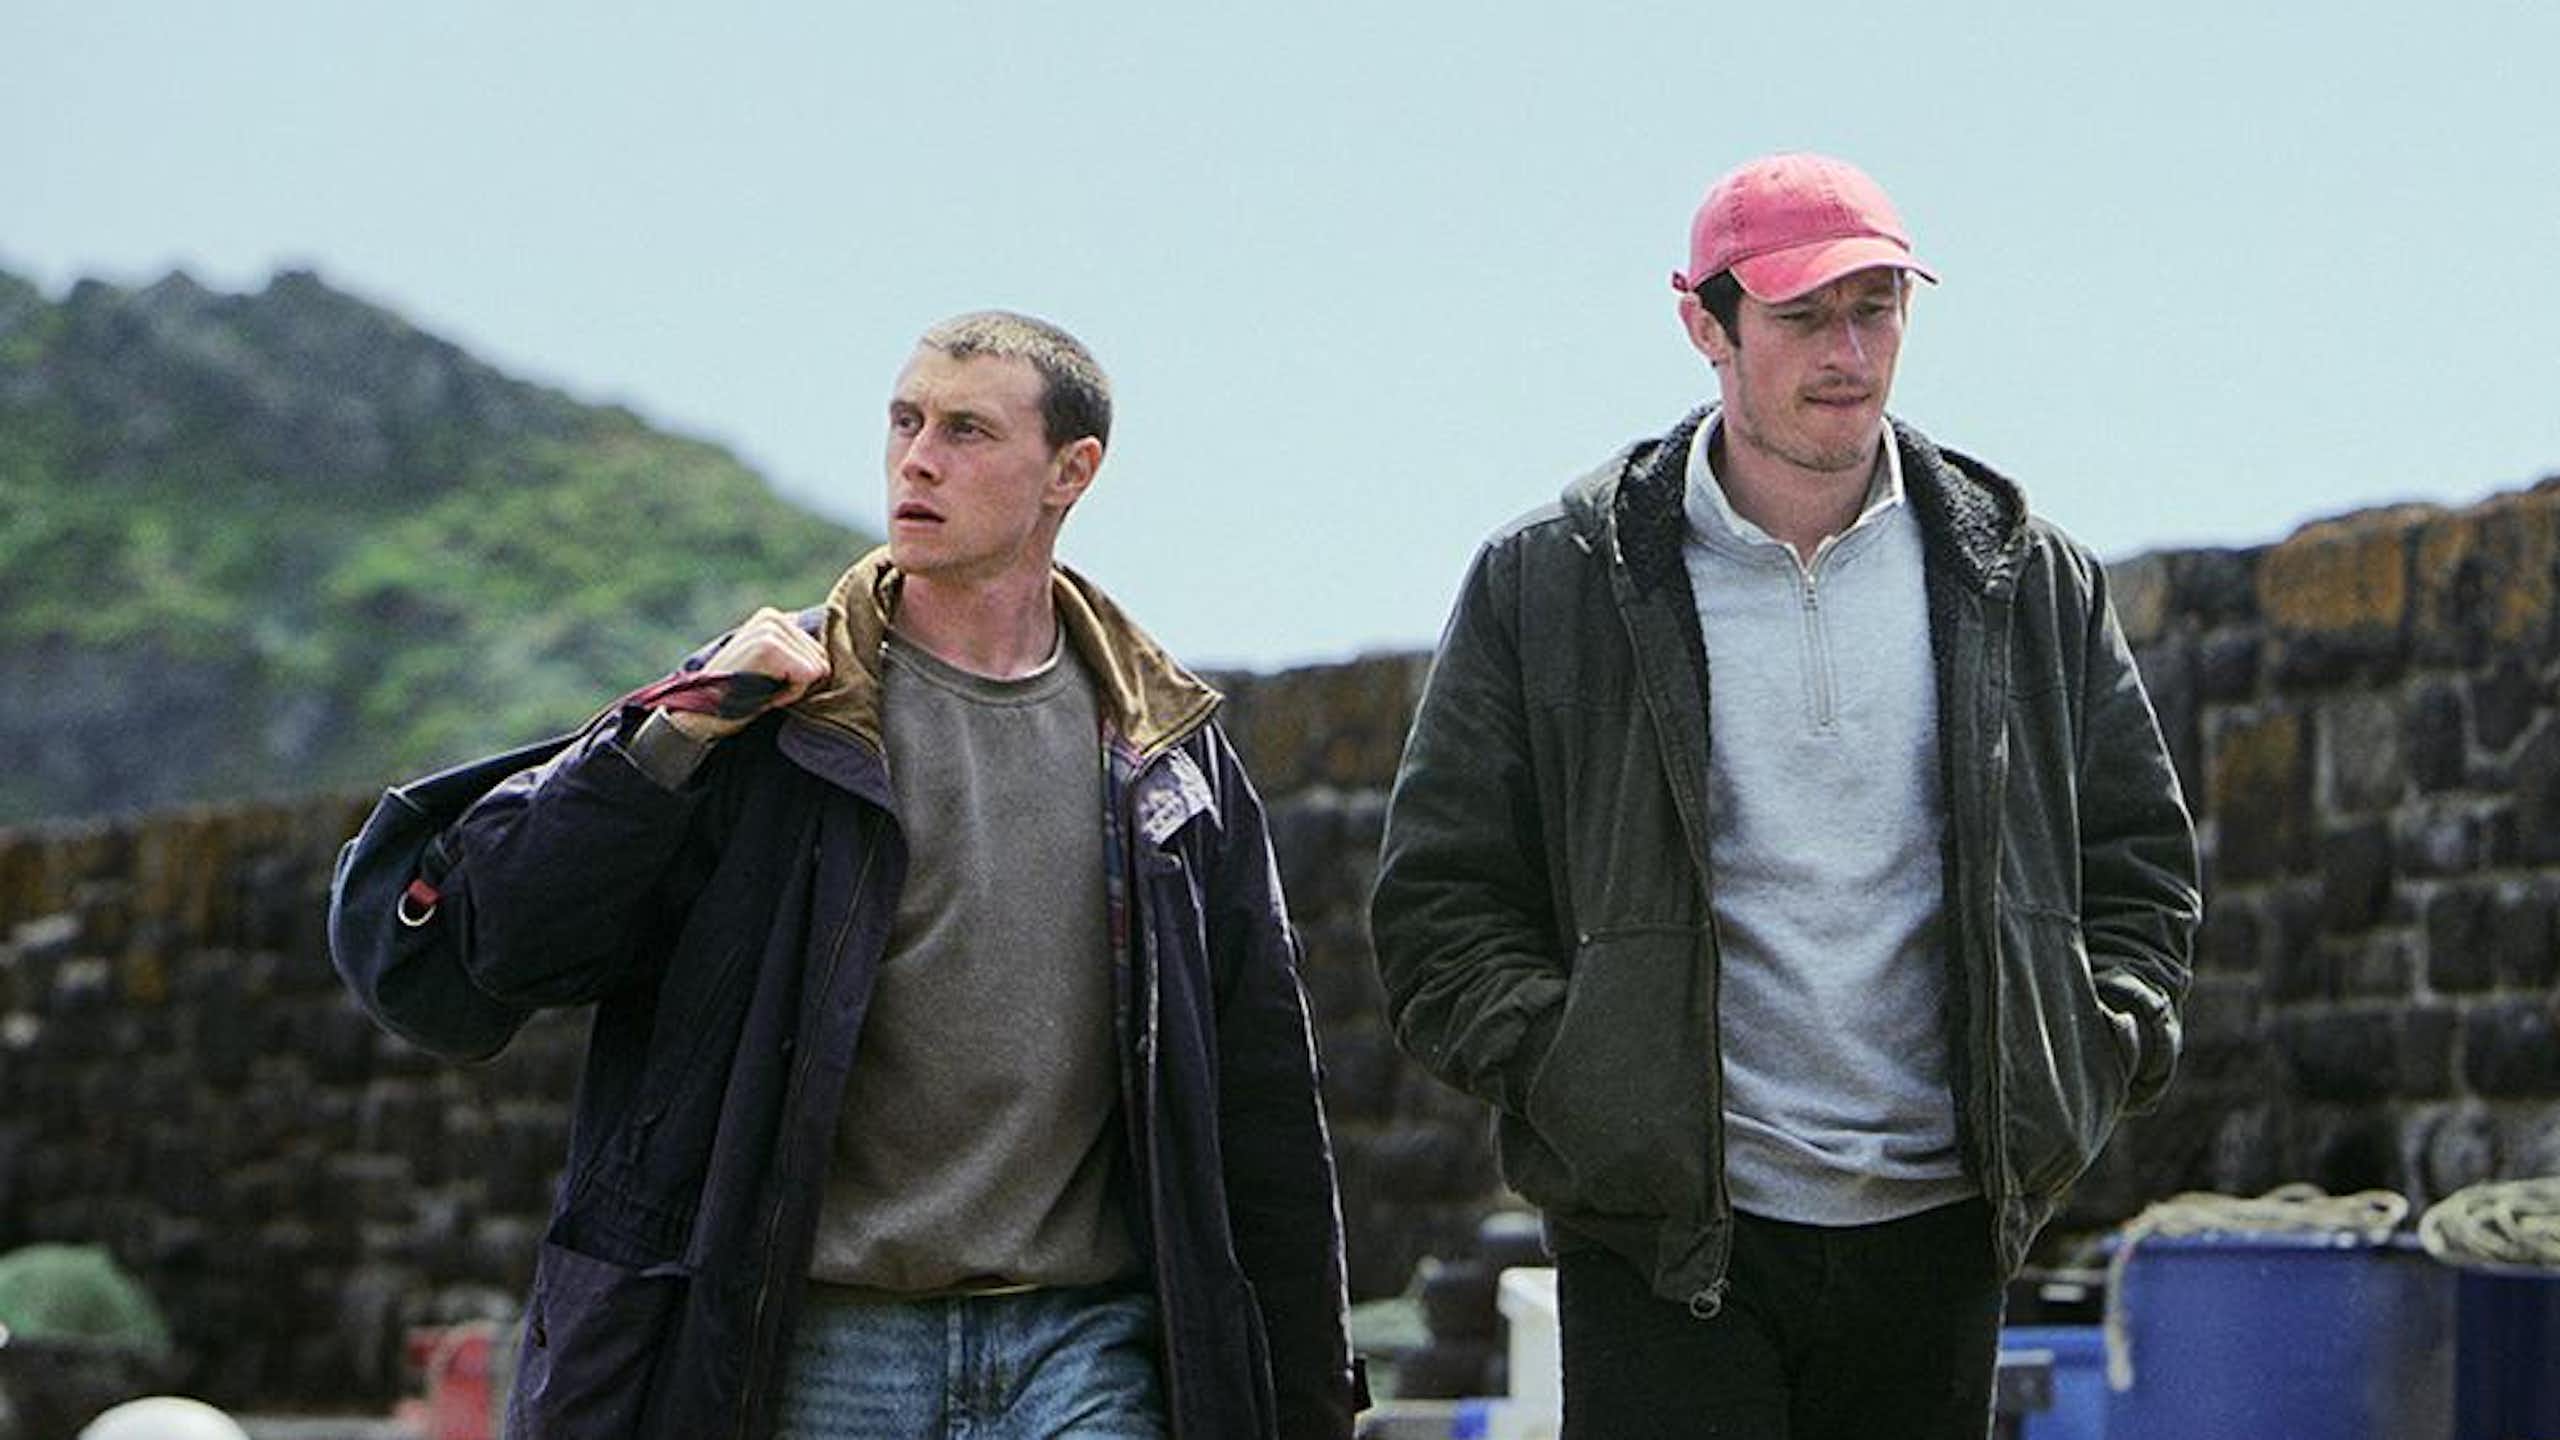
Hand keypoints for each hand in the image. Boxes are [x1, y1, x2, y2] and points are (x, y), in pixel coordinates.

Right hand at [665, 608, 829, 741]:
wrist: (700, 715)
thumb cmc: (739, 697)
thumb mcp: (770, 667)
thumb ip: (794, 654)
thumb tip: (830, 660)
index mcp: (774, 618)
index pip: (820, 652)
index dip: (799, 678)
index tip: (768, 683)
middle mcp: (773, 616)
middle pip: (823, 659)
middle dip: (798, 683)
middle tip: (764, 688)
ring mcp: (770, 628)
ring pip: (818, 668)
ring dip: (793, 689)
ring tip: (761, 689)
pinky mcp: (769, 645)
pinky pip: (808, 675)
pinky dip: (789, 693)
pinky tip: (763, 693)